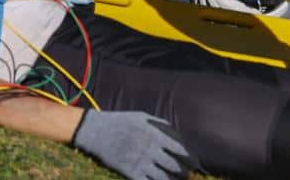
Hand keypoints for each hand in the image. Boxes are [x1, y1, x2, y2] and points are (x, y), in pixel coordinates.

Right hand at [72, 111, 195, 179]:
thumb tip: (175, 132)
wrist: (95, 131)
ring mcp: (140, 162)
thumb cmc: (119, 121)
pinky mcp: (130, 172)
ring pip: (164, 178)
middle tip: (187, 174)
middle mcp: (150, 149)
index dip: (191, 158)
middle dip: (185, 172)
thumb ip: (159, 124)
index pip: (181, 150)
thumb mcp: (140, 116)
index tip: (195, 163)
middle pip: (175, 166)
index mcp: (154, 135)